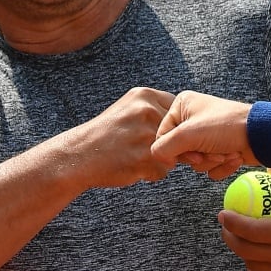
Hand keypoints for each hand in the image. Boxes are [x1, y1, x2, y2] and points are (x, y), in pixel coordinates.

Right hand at [57, 86, 179, 188]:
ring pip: (172, 154)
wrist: (78, 155)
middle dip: (166, 146)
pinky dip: (151, 174)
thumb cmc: (106, 135)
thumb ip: (156, 111)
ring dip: (159, 161)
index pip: (178, 111)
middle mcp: (146, 112)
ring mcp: (145, 135)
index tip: (155, 135)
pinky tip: (133, 168)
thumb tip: (192, 127)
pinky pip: (162, 171)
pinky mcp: (143, 158)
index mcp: (144, 96)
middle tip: (140, 148)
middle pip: (178, 134)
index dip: (171, 128)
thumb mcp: (129, 109)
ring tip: (135, 158)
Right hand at [151, 90, 257, 178]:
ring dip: (211, 162)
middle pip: (179, 151)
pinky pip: (209, 167)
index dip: (175, 150)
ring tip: (226, 152)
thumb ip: (164, 146)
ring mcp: (206, 134)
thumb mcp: (189, 134)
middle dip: (199, 157)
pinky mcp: (219, 148)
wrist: (261, 136)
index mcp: (182, 106)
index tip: (191, 152)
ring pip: (195, 162)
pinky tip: (234, 157)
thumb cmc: (226, 126)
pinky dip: (221, 167)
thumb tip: (156, 157)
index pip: (162, 136)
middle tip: (212, 152)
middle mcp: (192, 118)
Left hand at [218, 168, 270, 270]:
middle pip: (244, 249)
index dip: (232, 221)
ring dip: (242, 251)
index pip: (251, 228)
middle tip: (227, 226)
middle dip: (229, 236)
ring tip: (242, 239)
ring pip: (251, 264)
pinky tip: (257, 256)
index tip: (224, 213)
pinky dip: (254, 267)